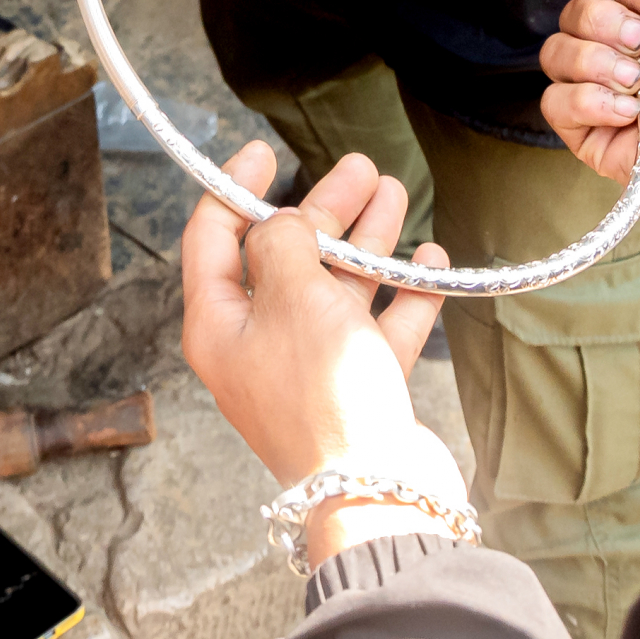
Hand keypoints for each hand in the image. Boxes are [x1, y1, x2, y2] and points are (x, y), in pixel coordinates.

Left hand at [181, 142, 467, 561]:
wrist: (376, 487)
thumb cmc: (323, 394)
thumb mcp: (292, 295)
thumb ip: (286, 243)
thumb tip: (285, 222)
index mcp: (220, 325)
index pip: (213, 240)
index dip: (235, 190)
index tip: (263, 151)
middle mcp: (259, 344)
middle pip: (285, 257)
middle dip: (323, 208)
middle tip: (359, 168)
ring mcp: (311, 368)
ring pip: (336, 287)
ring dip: (366, 239)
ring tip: (395, 193)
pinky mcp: (358, 388)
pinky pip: (378, 328)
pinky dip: (402, 292)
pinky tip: (426, 257)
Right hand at [517, 0, 639, 236]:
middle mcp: (621, 52)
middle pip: (570, 16)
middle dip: (602, 24)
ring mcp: (602, 92)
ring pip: (555, 56)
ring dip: (598, 65)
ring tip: (638, 84)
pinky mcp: (588, 132)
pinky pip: (555, 102)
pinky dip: (591, 103)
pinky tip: (628, 114)